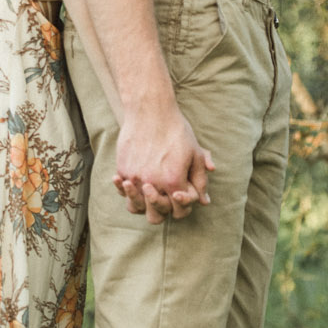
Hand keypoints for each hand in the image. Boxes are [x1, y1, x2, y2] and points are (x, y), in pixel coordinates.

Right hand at [112, 102, 213, 220]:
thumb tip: (204, 202)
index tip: (181, 195)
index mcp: (174, 182)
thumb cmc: (176, 131)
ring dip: (142, 204)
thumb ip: (200, 180)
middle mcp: (152, 184)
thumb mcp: (195, 154)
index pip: (179, 212)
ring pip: (135, 208)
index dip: (183, 207)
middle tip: (165, 197)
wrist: (150, 110)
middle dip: (163, 210)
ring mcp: (134, 178)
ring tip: (148, 192)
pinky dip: (128, 190)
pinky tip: (134, 182)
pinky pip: (123, 191)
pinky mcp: (122, 169)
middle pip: (156, 217)